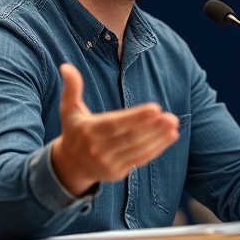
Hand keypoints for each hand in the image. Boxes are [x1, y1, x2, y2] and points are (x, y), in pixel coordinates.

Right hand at [50, 63, 179, 195]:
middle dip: (152, 128)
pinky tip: (169, 137)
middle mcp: (98, 149)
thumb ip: (71, 88)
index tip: (155, 108)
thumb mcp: (68, 110)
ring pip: (137, 150)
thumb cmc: (74, 131)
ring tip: (173, 125)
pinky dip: (156, 149)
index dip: (136, 117)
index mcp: (88, 131)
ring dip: (158, 138)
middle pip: (130, 138)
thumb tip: (66, 66)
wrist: (69, 165)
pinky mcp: (118, 173)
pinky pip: (140, 160)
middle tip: (171, 117)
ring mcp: (109, 163)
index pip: (115, 124)